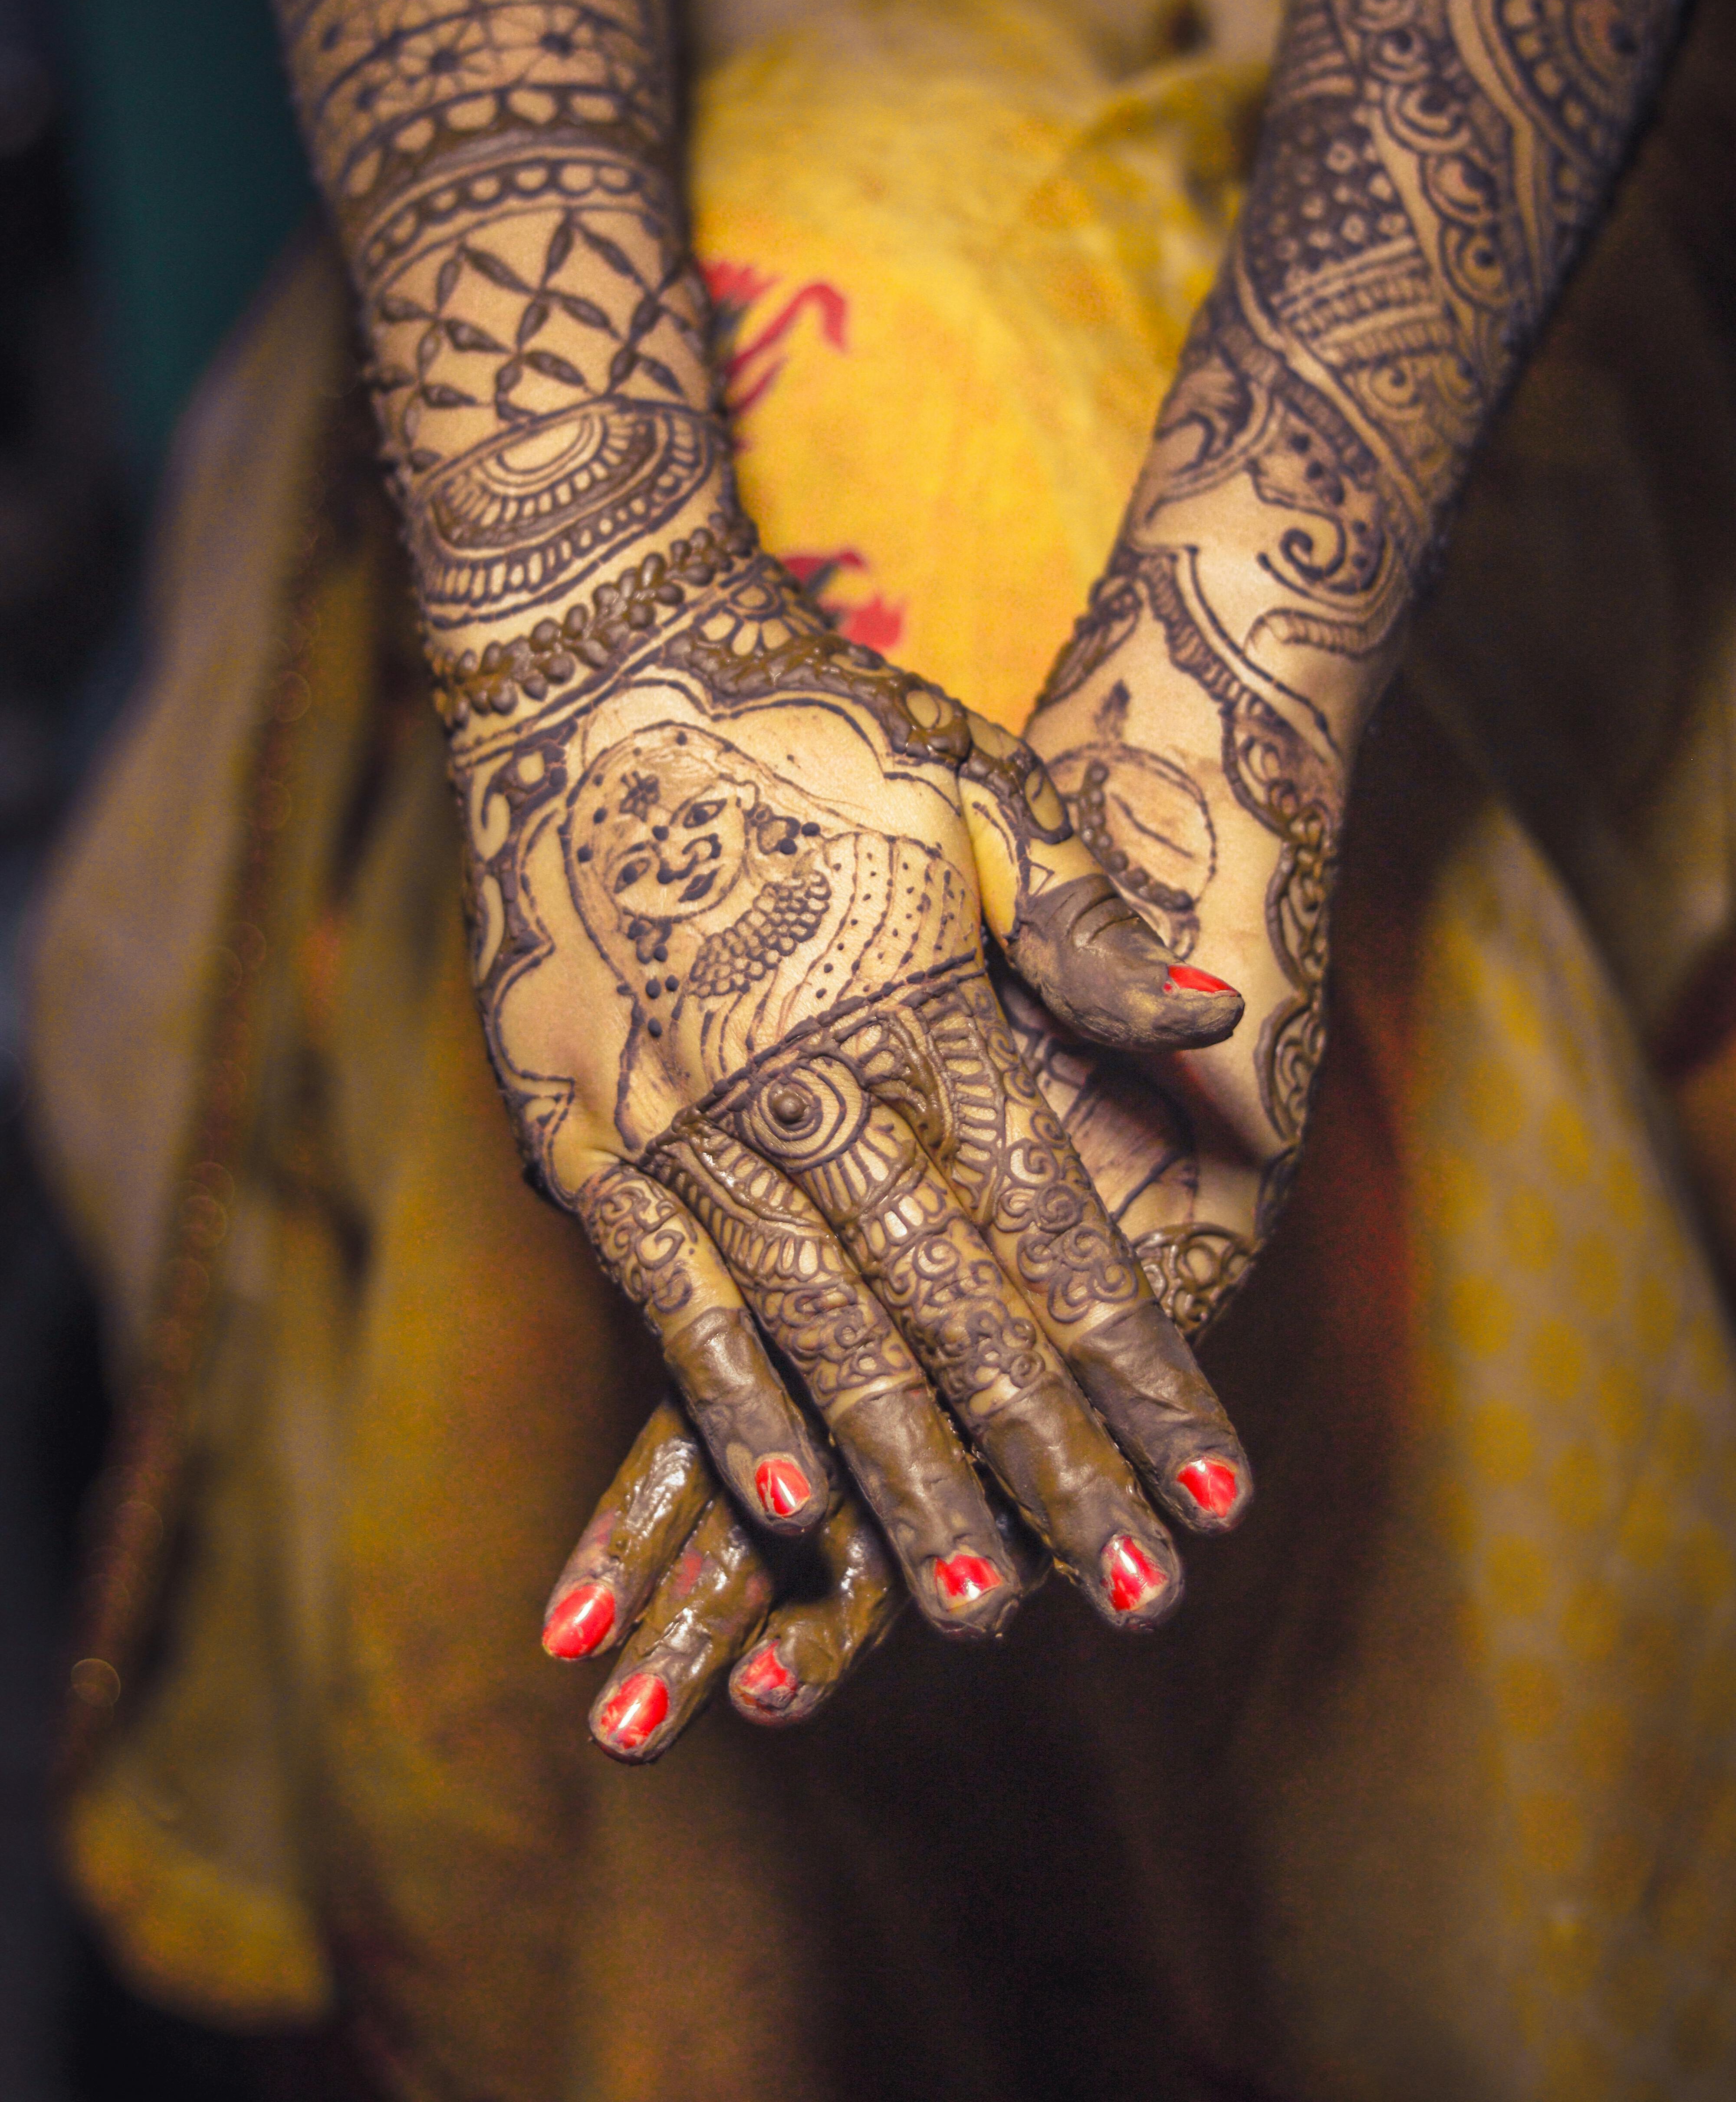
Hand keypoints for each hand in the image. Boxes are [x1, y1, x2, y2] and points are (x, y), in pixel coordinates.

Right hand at [457, 540, 1246, 1646]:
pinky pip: (667, 1298)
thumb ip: (1091, 932)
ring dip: (906, 1477)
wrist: (602, 674)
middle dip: (1049, 1466)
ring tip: (979, 1602)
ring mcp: (687, 1118)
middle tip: (1131, 1595)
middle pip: (952, 1316)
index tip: (1215, 1488)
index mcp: (925, 1013)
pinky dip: (728, 1403)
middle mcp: (810, 1084)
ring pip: (819, 1334)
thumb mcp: (980, 794)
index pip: (1056, 1235)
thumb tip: (1223, 1023)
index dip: (1140, 1372)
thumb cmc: (813, 729)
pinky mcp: (583, 1130)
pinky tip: (785, 1508)